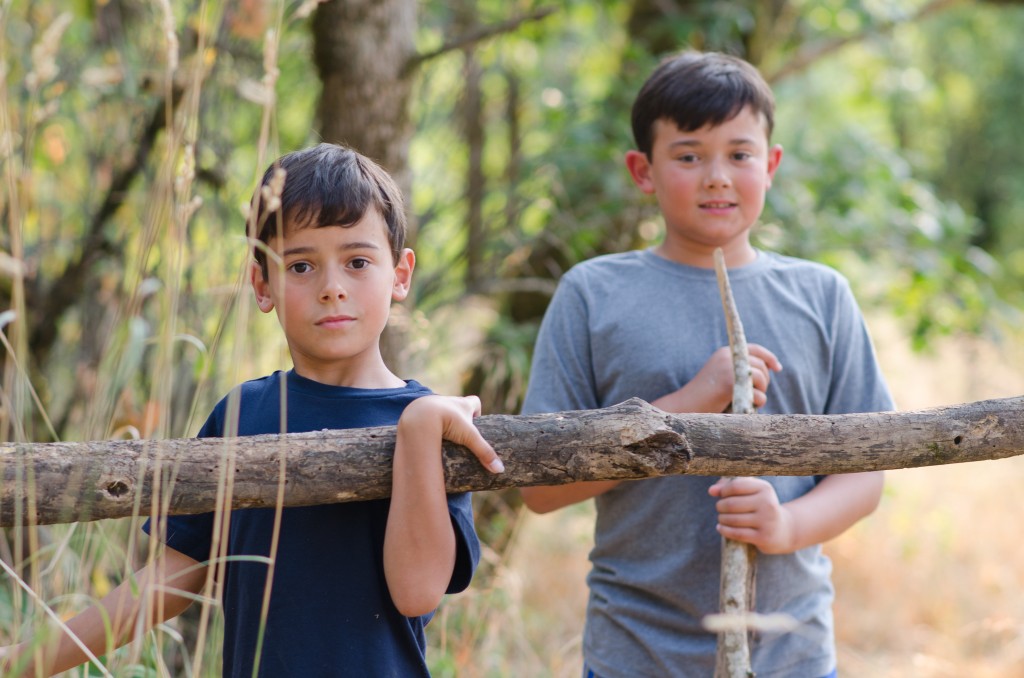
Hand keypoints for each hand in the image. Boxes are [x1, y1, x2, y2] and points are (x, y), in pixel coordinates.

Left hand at [399, 395, 503, 472]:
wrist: (420, 416)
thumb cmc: (447, 423)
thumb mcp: (469, 438)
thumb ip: (484, 452)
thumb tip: (500, 470)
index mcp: (462, 403)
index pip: (475, 401)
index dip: (477, 410)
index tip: (476, 422)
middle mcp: (448, 401)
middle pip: (457, 406)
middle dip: (460, 417)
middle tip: (460, 433)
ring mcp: (433, 404)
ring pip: (441, 411)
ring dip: (442, 420)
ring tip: (443, 437)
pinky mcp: (419, 411)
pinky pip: (425, 417)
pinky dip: (427, 425)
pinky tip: (426, 436)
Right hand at [653, 344, 781, 413]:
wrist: (685, 406)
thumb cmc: (705, 397)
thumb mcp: (722, 376)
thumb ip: (740, 371)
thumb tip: (767, 371)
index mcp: (725, 353)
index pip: (755, 349)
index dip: (769, 357)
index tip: (778, 368)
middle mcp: (728, 356)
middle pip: (761, 366)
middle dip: (764, 382)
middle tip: (755, 394)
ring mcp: (730, 369)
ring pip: (761, 379)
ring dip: (760, 393)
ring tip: (747, 401)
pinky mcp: (731, 383)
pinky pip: (757, 394)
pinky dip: (755, 403)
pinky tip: (743, 406)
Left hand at [708, 477, 795, 554]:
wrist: (784, 530)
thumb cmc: (761, 507)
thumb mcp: (751, 493)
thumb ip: (729, 487)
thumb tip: (711, 491)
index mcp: (765, 489)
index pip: (736, 486)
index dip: (723, 491)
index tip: (721, 495)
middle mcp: (768, 503)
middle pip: (731, 504)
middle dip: (720, 506)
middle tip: (720, 509)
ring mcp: (767, 521)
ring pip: (732, 519)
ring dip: (721, 519)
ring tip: (721, 518)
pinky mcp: (763, 537)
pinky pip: (737, 533)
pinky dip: (724, 530)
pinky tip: (720, 528)